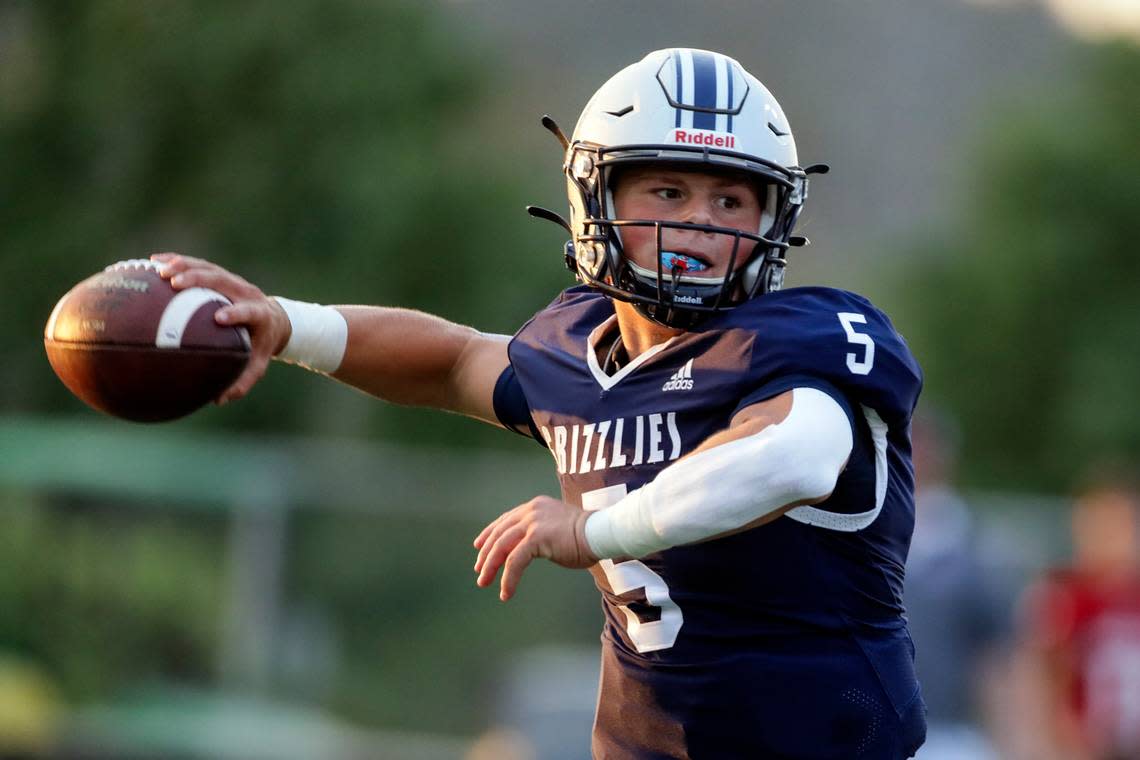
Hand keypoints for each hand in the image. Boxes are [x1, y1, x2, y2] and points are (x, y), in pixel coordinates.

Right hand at [152, 253, 290, 403]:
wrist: (273, 319)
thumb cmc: (261, 345)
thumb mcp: (257, 364)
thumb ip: (241, 382)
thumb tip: (218, 400)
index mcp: (259, 315)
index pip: (249, 311)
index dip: (237, 312)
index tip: (219, 317)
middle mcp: (246, 293)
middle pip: (223, 280)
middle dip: (200, 279)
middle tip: (175, 283)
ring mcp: (233, 281)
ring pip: (209, 268)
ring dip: (184, 266)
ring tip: (158, 270)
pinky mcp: (222, 275)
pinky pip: (198, 265)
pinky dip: (177, 261)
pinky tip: (152, 262)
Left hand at [473, 496, 597, 600]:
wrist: (602, 532)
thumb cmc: (588, 535)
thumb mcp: (558, 527)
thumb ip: (542, 532)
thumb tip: (530, 547)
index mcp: (535, 506)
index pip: (505, 520)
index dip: (489, 534)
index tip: (478, 547)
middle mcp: (531, 511)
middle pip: (499, 533)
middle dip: (486, 554)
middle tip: (479, 572)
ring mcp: (533, 522)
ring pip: (501, 546)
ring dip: (490, 566)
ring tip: (484, 582)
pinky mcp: (537, 537)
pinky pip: (515, 560)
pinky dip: (508, 578)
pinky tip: (506, 592)